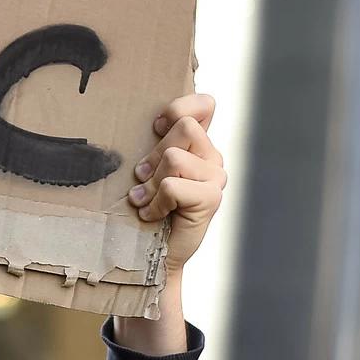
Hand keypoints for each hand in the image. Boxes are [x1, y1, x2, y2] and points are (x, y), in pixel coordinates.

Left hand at [113, 94, 224, 354]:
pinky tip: (152, 214)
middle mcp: (213, 158)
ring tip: (146, 199)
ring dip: (152, 181)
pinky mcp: (212, 199)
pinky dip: (156, 201)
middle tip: (144, 178)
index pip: (204, 104)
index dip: (179, 107)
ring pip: (175, 157)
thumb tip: (146, 122)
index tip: (156, 128)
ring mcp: (216, 178)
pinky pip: (173, 185)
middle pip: (183, 127)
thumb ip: (154, 144)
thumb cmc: (146, 208)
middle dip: (154, 153)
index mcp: (199, 145)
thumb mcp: (147, 169)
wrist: (151, 255)